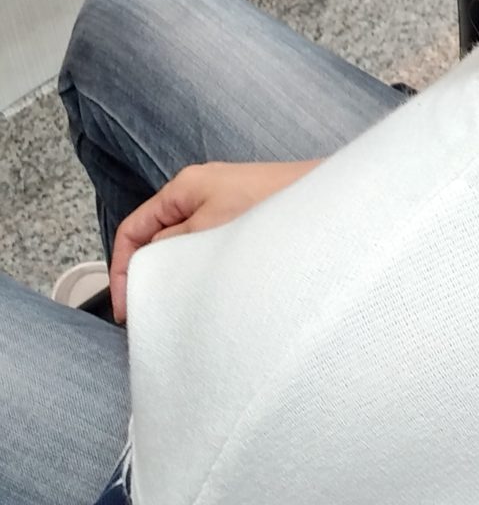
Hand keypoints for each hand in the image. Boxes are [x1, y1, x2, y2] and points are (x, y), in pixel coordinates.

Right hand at [110, 160, 319, 322]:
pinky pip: (213, 249)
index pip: (134, 230)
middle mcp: (203, 192)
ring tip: (181, 309)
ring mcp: (227, 206)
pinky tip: (212, 293)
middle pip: (158, 240)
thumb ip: (171, 248)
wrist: (331, 204)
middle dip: (151, 277)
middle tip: (152, 316)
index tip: (126, 308)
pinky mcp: (249, 222)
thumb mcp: (207, 230)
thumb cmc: (271, 207)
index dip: (121, 270)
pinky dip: (205, 270)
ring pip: (187, 248)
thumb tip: (148, 267)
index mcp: (185, 188)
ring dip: (180, 276)